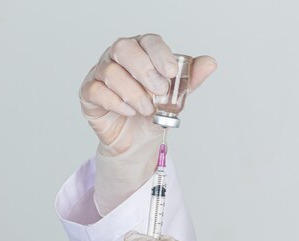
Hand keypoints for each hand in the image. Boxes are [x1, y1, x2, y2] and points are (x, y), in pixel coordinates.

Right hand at [79, 34, 216, 215]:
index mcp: (141, 50)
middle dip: (144, 70)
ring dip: (133, 93)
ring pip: (111, 72)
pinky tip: (130, 112)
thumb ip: (190, 80)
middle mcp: (117, 57)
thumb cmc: (152, 112)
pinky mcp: (89, 93)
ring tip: (146, 109)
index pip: (148, 41)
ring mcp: (100, 73)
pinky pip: (97, 91)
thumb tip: (210, 63)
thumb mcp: (175, 97)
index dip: (159, 54)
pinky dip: (116, 102)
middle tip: (159, 92)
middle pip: (124, 49)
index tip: (171, 72)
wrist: (136, 140)